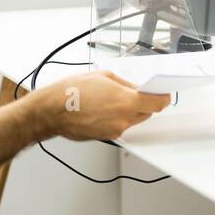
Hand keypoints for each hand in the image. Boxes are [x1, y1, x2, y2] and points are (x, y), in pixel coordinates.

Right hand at [35, 70, 171, 141]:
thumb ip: (125, 84)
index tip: (162, 93)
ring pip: (132, 120)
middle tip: (135, 93)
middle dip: (144, 103)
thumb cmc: (72, 92)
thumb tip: (136, 88)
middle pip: (146, 113)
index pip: (157, 103)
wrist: (51, 111)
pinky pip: (119, 126)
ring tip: (111, 99)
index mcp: (126, 102)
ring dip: (129, 111)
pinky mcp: (106, 137)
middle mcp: (123, 120)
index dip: (162, 97)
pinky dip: (116, 118)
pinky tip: (102, 109)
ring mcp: (115, 131)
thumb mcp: (103, 77)